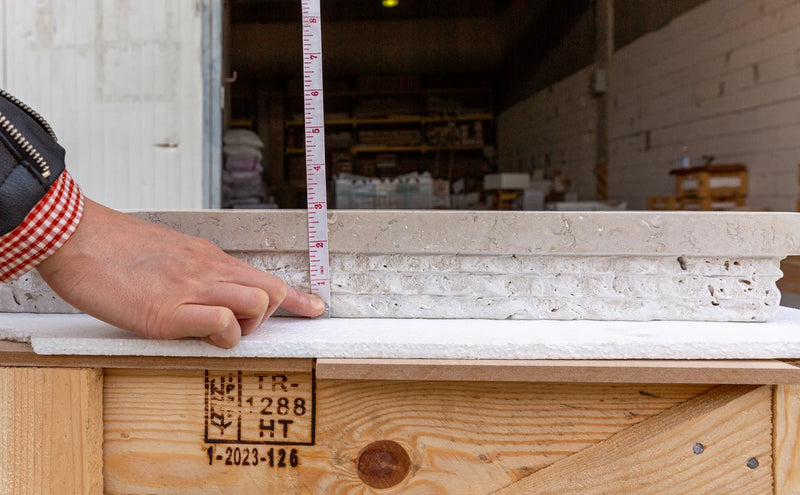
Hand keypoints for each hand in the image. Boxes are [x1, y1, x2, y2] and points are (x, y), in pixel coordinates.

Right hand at [36, 198, 324, 347]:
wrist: (72, 234)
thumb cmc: (112, 247)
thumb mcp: (166, 253)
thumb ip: (193, 273)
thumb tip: (207, 294)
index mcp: (207, 257)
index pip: (265, 276)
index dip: (296, 298)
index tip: (315, 308)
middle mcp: (208, 270)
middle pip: (272, 291)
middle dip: (265, 317)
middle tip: (234, 326)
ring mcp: (190, 289)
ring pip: (257, 304)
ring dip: (245, 328)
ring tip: (210, 332)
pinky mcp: (166, 312)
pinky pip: (221, 323)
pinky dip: (220, 336)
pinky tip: (194, 336)